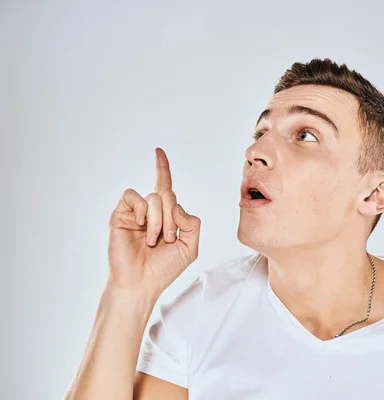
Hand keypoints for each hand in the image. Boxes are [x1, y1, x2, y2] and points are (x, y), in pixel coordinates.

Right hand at [107, 147, 200, 297]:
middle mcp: (150, 211)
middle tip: (168, 239)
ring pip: (154, 197)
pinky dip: (143, 211)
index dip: (162, 168)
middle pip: (168, 195)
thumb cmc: (164, 268)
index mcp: (166, 216)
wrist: (142, 283)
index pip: (165, 186)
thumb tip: (176, 205)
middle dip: (173, 218)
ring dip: (160, 221)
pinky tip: (142, 227)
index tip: (158, 151)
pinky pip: (134, 197)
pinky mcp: (121, 215)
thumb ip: (193, 224)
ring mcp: (135, 213)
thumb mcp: (190, 247)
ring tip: (154, 241)